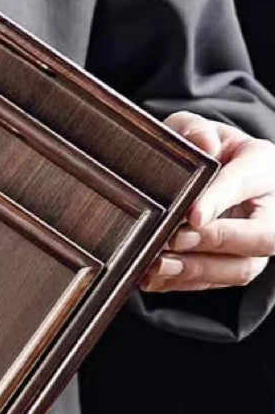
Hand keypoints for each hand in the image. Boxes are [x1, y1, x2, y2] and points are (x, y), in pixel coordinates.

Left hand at [140, 112, 274, 291]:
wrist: (202, 172)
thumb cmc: (198, 148)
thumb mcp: (192, 128)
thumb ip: (194, 131)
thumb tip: (204, 145)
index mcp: (261, 165)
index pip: (248, 183)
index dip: (221, 200)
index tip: (192, 214)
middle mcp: (269, 209)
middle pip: (263, 238)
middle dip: (217, 242)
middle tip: (175, 240)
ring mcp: (253, 243)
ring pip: (242, 269)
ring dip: (198, 271)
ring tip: (158, 265)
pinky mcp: (231, 266)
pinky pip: (214, 285)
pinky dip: (181, 284)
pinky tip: (151, 278)